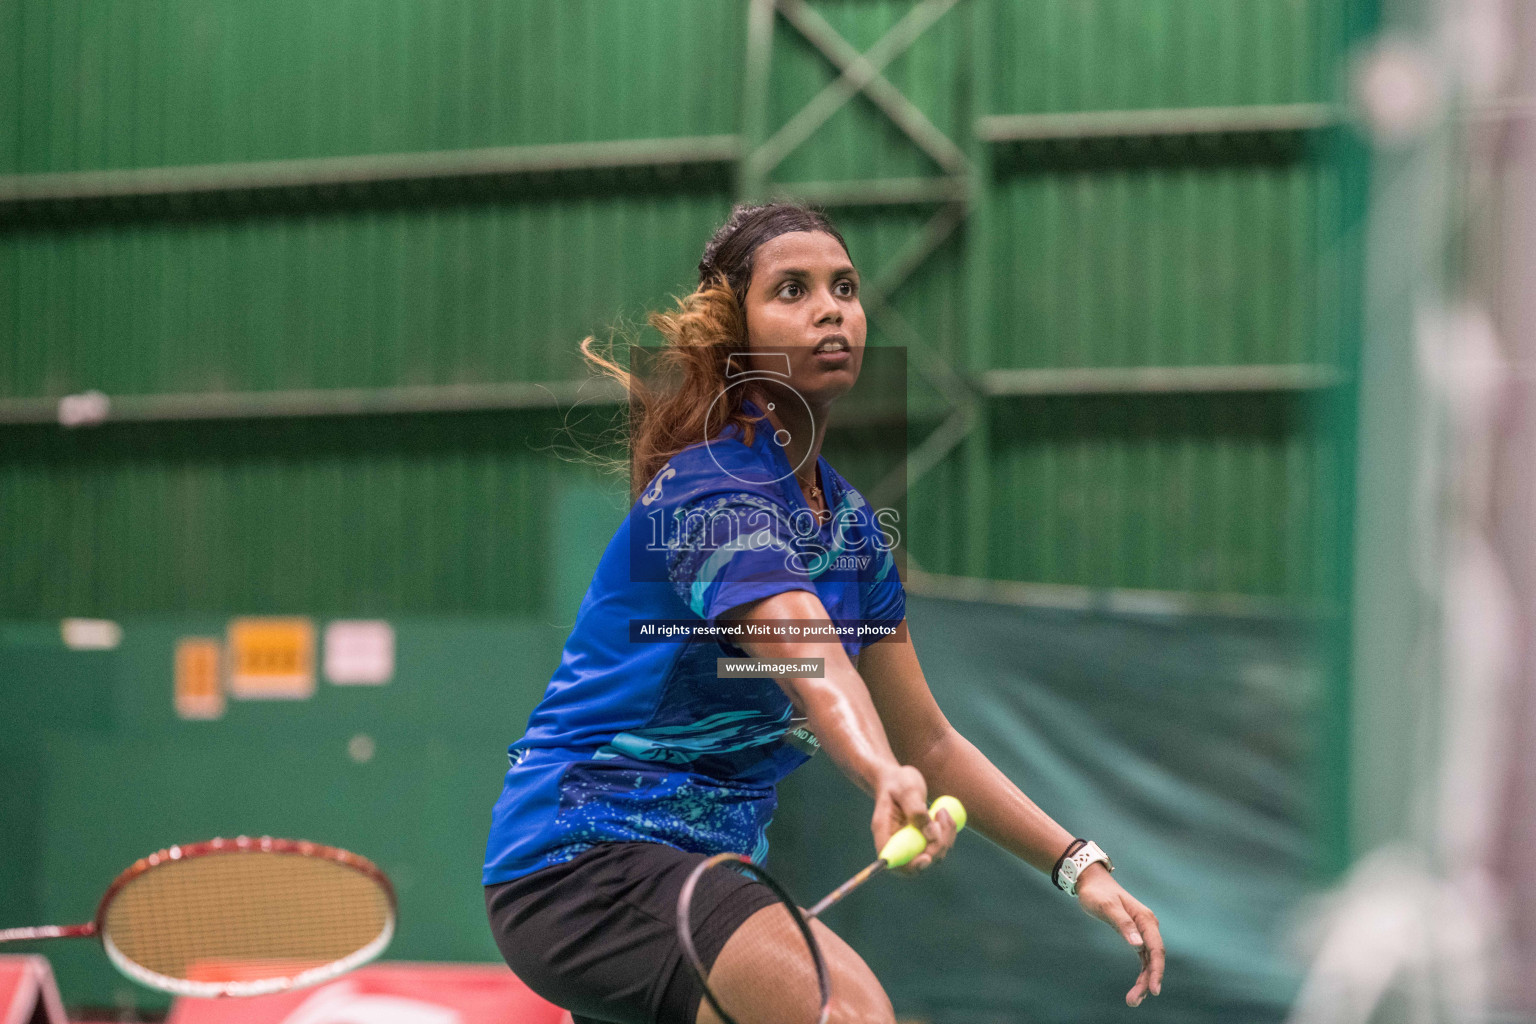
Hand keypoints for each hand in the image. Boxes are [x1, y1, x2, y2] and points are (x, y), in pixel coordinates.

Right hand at [869, 765, 956, 873]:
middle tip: (941, 817)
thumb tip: (932, 836)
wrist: (897, 777)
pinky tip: (943, 813)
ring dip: (945, 837)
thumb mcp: (907, 790)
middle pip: (917, 863)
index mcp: (884, 831)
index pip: (893, 861)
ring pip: (933, 856)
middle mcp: (896, 842)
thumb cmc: (898, 780)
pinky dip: (947, 833)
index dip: (910, 866)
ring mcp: (910, 843)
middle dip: (937, 846)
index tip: (927, 857)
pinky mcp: (922, 839)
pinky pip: (939, 846)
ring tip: (942, 811)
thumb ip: (917, 811)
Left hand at [1073, 864, 1163, 1006]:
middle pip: (1154, 959)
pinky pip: (1143, 958)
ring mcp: (1142, 932)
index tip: (1153, 989)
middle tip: (1133, 1001)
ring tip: (1133, 1000)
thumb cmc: (1097, 893)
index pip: (1156, 949)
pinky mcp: (1135, 936)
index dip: (1157, 970)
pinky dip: (1141, 973)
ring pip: (1149, 961)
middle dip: (1147, 981)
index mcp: (1145, 919)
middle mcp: (1147, 926)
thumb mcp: (1106, 906)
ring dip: (1144, 981)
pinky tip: (1137, 987)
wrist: (1090, 882)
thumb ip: (1122, 924)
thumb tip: (1138, 945)